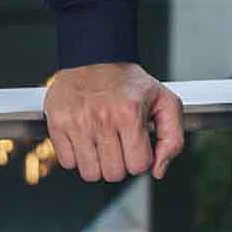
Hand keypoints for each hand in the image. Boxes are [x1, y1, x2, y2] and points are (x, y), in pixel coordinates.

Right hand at [43, 61, 184, 181]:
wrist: (96, 57)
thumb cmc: (130, 82)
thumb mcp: (163, 100)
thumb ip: (173, 136)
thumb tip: (159, 171)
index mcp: (130, 113)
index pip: (139, 165)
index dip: (142, 158)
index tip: (139, 143)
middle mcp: (103, 119)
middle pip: (114, 174)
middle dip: (121, 162)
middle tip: (121, 141)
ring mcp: (78, 124)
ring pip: (91, 174)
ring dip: (100, 163)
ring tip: (105, 140)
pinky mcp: (58, 126)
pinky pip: (69, 164)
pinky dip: (79, 156)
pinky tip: (87, 136)